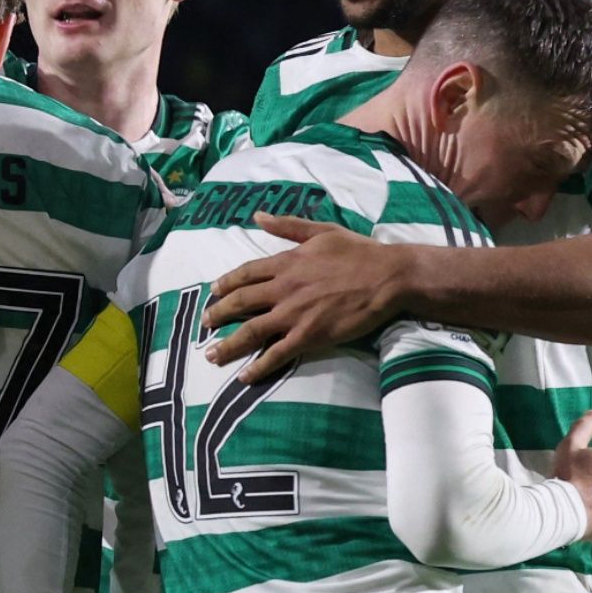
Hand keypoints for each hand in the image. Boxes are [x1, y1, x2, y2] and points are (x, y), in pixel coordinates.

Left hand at [198, 214, 412, 379]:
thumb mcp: (322, 231)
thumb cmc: (359, 252)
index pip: (246, 273)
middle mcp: (283, 288)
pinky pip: (276, 355)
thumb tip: (259, 216)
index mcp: (287, 262)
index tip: (213, 291)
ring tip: (211, 355)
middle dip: (218, 315)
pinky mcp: (309, 336)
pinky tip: (243, 377)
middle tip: (204, 324)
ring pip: (251, 332)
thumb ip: (288, 226)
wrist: (387, 277)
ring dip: (227, 345)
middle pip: (241, 303)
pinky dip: (258, 367)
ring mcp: (294, 314)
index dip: (227, 283)